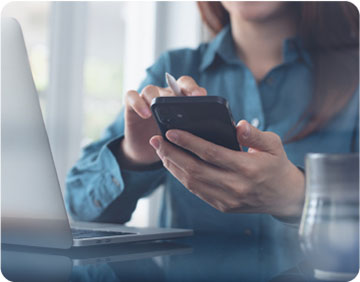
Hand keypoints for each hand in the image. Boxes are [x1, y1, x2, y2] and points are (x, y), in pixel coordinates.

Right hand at [120, 76, 206, 168]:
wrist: (146, 151)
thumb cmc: (169, 142)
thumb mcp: (183, 136)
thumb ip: (194, 128)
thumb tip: (214, 129)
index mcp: (180, 99)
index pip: (188, 86)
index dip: (194, 89)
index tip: (201, 97)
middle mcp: (164, 95)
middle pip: (173, 83)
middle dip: (182, 89)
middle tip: (190, 98)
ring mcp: (147, 99)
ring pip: (151, 89)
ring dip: (155, 97)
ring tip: (159, 110)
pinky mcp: (131, 105)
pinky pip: (131, 96)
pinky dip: (138, 103)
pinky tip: (145, 114)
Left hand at [149, 120, 304, 216]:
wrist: (285, 197)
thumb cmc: (277, 166)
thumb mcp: (274, 145)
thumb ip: (254, 134)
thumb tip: (238, 124)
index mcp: (247, 168)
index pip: (210, 153)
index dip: (188, 142)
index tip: (171, 132)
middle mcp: (235, 186)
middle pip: (194, 169)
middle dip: (171, 154)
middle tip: (156, 140)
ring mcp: (227, 199)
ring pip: (192, 183)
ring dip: (173, 167)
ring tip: (161, 151)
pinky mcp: (223, 206)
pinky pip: (197, 192)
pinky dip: (182, 178)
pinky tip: (174, 166)